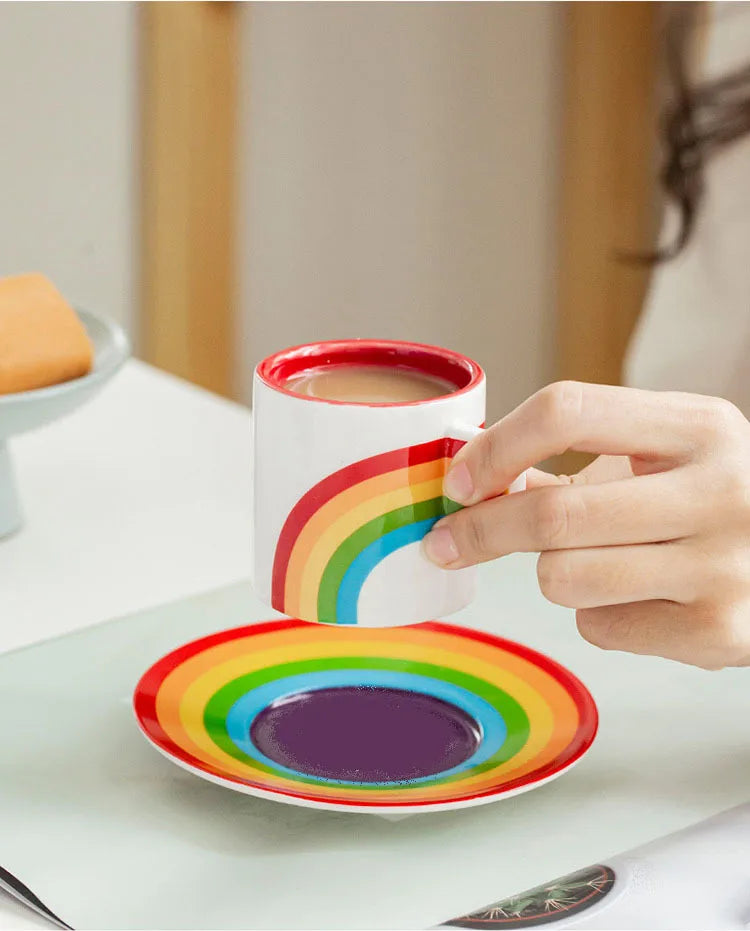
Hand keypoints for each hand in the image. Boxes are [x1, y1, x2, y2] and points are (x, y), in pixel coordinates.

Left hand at [423, 381, 749, 668]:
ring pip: (563, 578)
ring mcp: (723, 567)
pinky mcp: (716, 633)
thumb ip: (574, 457)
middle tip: (449, 540)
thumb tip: (472, 476)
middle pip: (553, 512)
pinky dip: (596, 614)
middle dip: (482, 529)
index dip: (495, 447)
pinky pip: (597, 627)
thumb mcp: (663, 453)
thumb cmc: (708, 499)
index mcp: (700, 426)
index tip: (461, 481)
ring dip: (553, 572)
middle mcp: (720, 491)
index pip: (567, 412)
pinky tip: (639, 597)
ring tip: (595, 561)